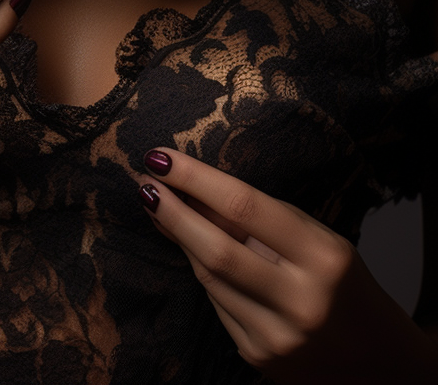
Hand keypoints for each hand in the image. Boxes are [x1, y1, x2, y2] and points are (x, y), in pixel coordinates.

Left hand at [138, 147, 435, 383]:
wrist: (376, 362)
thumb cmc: (342, 282)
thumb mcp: (317, 239)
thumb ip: (261, 219)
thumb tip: (192, 190)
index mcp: (323, 258)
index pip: (245, 207)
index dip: (196, 180)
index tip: (161, 157)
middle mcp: (300, 301)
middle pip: (217, 250)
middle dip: (173, 213)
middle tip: (144, 183)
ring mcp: (277, 337)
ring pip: (210, 278)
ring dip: (181, 240)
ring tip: (162, 207)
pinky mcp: (258, 358)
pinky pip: (217, 304)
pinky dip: (203, 273)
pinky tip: (195, 250)